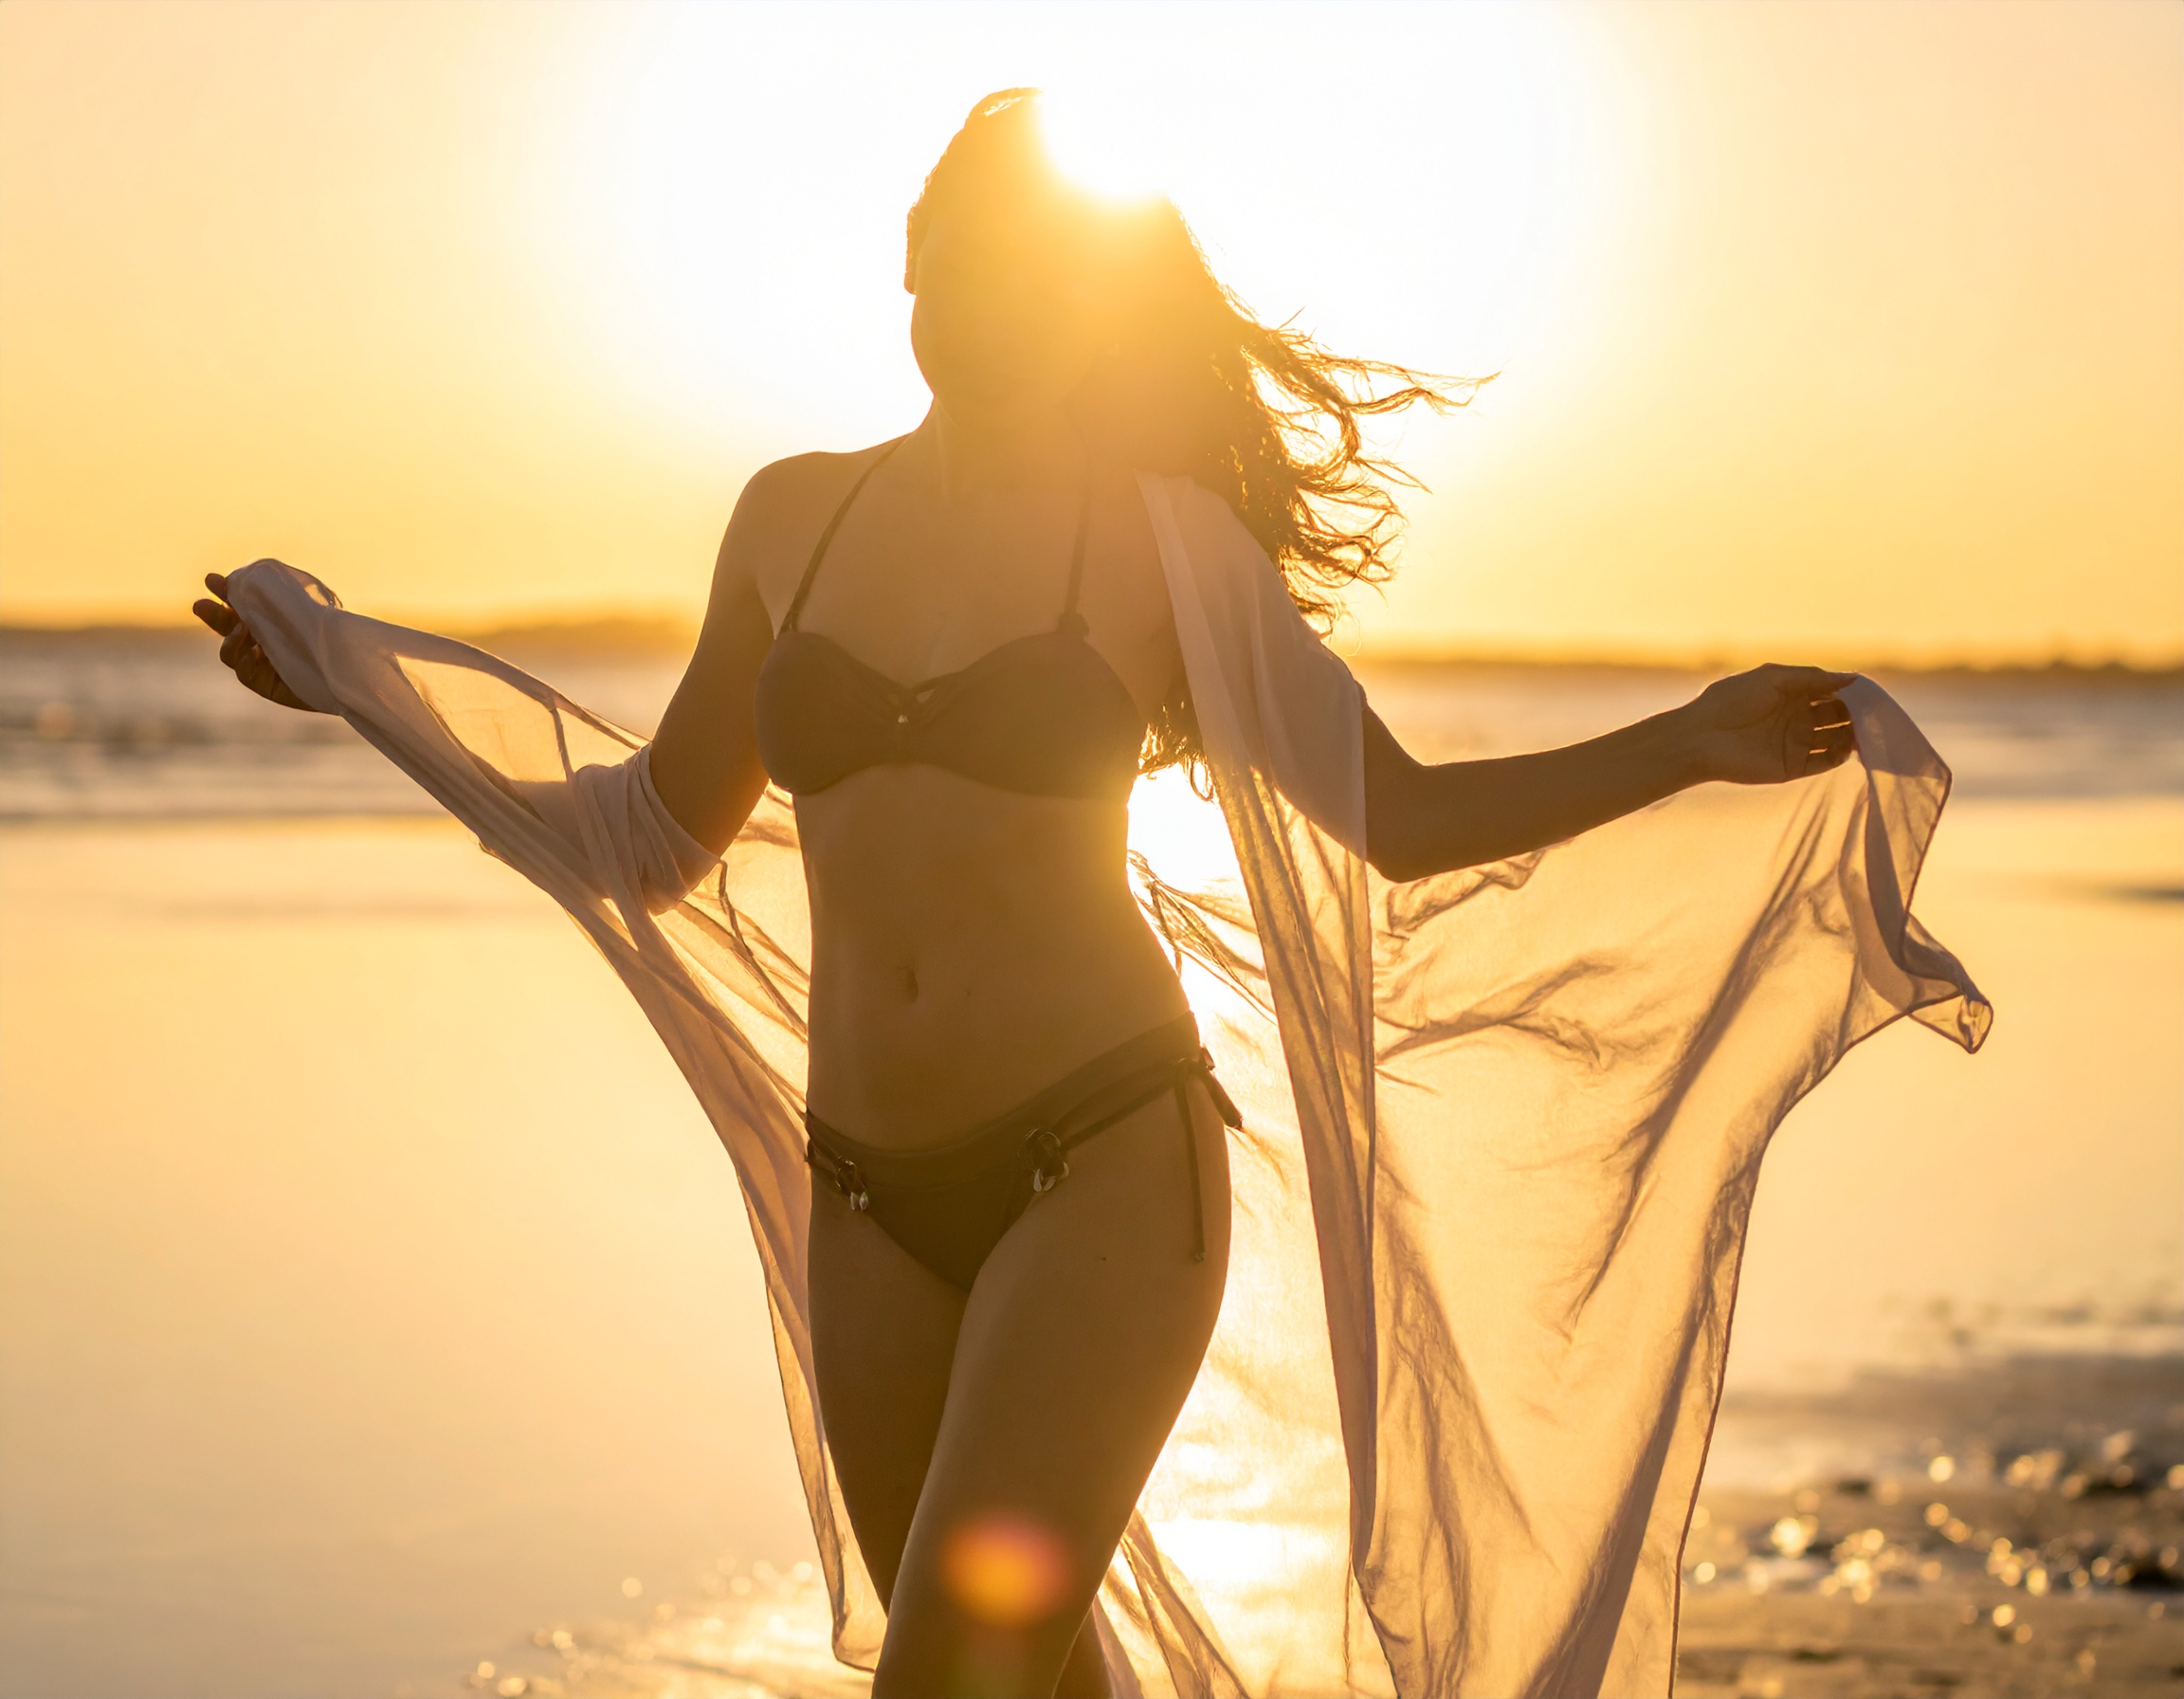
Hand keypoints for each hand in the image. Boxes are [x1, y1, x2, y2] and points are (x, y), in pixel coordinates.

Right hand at [191, 570, 323, 711]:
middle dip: (212, 614)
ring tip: (239, 628)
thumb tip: (252, 573)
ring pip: (230, 651)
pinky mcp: (267, 685)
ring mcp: (263, 663)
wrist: (351, 669)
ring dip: (228, 638)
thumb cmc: (333, 633)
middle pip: (227, 626)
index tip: (211, 579)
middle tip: (199, 605)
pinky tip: (253, 651)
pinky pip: (244, 673)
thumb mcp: (310, 605)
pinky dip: (243, 661)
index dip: (224, 591)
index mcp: (270, 617)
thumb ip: (282, 591)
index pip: (240, 603)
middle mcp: (262, 639)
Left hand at [1679, 664, 1856, 785]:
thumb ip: (1812, 677)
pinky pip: (1825, 762)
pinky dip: (1840, 755)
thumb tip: (1852, 678)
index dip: (1852, 691)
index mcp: (1792, 693)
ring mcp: (1796, 742)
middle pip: (1839, 715)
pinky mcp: (1792, 766)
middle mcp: (1797, 717)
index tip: (1871, 692)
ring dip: (1854, 735)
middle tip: (1875, 714)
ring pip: (1837, 738)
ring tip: (1868, 731)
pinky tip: (1848, 748)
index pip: (1832, 691)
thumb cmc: (1730, 700)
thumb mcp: (1773, 677)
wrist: (1701, 737)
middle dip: (1858, 713)